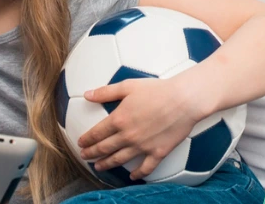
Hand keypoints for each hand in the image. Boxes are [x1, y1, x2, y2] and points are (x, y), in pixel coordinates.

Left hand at [76, 76, 207, 180]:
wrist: (184, 100)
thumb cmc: (157, 90)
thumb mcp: (128, 86)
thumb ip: (105, 92)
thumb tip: (87, 94)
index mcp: (119, 119)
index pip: (97, 133)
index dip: (87, 140)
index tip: (80, 144)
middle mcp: (128, 136)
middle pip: (105, 148)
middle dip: (92, 153)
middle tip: (85, 157)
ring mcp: (143, 146)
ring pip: (120, 159)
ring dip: (107, 164)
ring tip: (99, 167)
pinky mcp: (158, 152)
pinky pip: (146, 167)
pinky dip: (138, 174)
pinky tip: (132, 177)